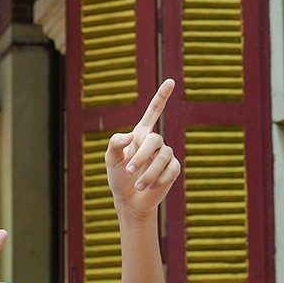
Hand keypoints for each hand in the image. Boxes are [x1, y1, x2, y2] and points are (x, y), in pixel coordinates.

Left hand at [106, 80, 181, 221]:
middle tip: (128, 171)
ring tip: (138, 186)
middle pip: (154, 140)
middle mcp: (155, 142)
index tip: (171, 81)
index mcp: (141, 134)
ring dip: (149, 173)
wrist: (129, 201)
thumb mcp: (110, 159)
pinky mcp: (173, 170)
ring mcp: (166, 156)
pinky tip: (150, 187)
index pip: (154, 111)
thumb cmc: (118, 177)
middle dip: (141, 156)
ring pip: (164, 157)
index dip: (162, 96)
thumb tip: (132, 136)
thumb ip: (116, 143)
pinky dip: (159, 180)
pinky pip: (171, 170)